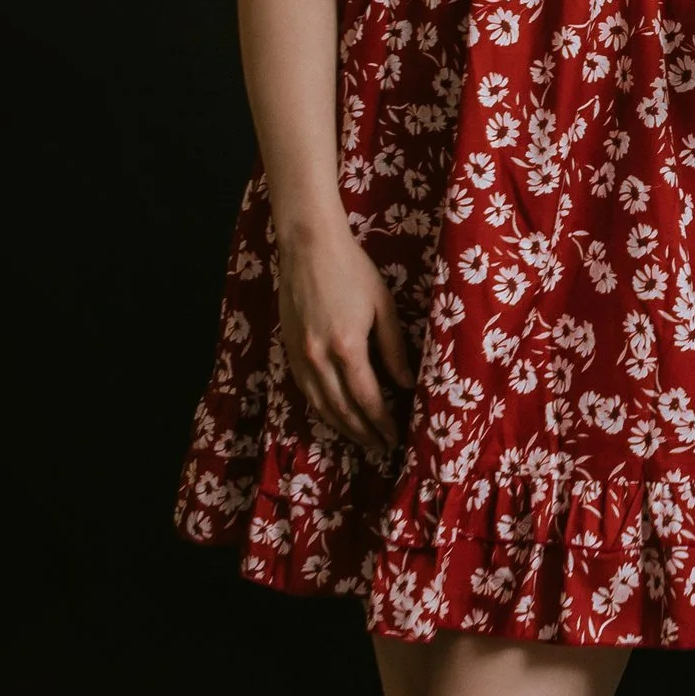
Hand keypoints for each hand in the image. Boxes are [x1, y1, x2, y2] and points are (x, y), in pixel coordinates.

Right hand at [276, 220, 414, 466]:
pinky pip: (305, 390)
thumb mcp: (384, 306)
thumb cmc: (353, 270)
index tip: (395, 438)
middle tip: (382, 448)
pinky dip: (322, 409)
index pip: (367, 399)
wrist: (308, 247)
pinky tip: (335, 415)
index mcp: (347, 347)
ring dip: (342, 427)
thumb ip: (394, 348)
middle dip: (364, 433)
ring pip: (320, 405)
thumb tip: (406, 383)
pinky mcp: (289, 350)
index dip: (382, 422)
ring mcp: (300, 356)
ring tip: (362, 440)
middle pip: (342, 410)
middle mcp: (319, 358)